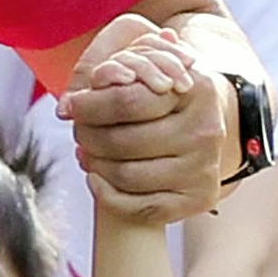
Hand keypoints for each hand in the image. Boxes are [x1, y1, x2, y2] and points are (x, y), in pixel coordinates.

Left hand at [63, 16, 237, 228]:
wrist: (210, 128)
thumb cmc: (169, 96)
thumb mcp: (154, 69)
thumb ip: (116, 71)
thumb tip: (67, 103)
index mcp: (197, 89)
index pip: (127, 100)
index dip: (89, 106)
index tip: (71, 106)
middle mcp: (205, 130)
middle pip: (123, 141)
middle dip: (88, 136)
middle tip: (78, 131)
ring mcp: (203, 168)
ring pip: (127, 175)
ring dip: (95, 165)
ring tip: (86, 153)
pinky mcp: (198, 199)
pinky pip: (140, 207)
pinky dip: (108, 195)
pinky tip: (97, 178)